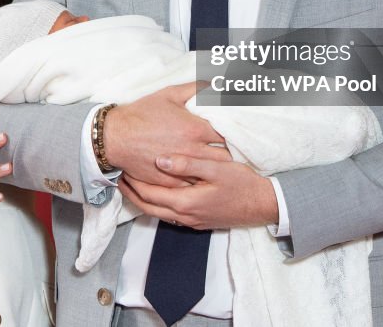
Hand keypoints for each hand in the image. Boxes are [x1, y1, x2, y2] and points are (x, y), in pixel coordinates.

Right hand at [102, 83, 229, 186]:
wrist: (116, 136)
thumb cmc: (142, 114)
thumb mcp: (169, 94)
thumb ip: (195, 88)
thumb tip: (213, 83)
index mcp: (195, 129)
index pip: (228, 135)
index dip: (235, 134)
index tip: (237, 133)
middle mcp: (192, 150)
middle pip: (225, 157)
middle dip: (231, 153)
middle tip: (233, 150)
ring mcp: (182, 168)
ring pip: (211, 173)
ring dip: (217, 169)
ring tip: (222, 166)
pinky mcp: (171, 182)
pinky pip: (194, 185)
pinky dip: (200, 181)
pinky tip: (203, 177)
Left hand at [118, 154, 278, 229]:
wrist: (263, 205)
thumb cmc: (242, 184)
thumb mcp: (216, 168)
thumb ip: (187, 164)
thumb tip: (160, 160)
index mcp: (185, 202)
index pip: (148, 194)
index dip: (133, 182)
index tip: (122, 167)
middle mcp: (184, 216)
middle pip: (147, 207)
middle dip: (131, 192)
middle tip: (119, 176)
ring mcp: (191, 221)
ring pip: (157, 213)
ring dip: (142, 199)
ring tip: (132, 182)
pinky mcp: (198, 221)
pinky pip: (169, 214)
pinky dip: (157, 203)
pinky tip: (157, 190)